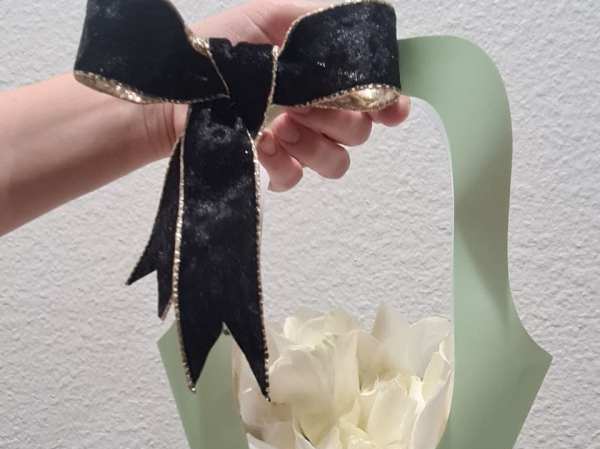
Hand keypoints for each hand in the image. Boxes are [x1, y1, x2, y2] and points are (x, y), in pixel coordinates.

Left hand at [155, 0, 409, 191]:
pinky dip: (284, 166)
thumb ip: (314, 22)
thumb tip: (356, 28)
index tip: (390, 110)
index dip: (387, 104)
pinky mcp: (272, 169)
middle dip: (339, 119)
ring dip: (315, 145)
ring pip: (336, 162)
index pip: (369, 96)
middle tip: (304, 106)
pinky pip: (296, 179)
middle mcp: (314, 113)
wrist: (174, 91)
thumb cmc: (215, 51)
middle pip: (359, 132)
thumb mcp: (266, 18)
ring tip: (280, 126)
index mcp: (318, 78)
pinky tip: (262, 146)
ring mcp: (295, 145)